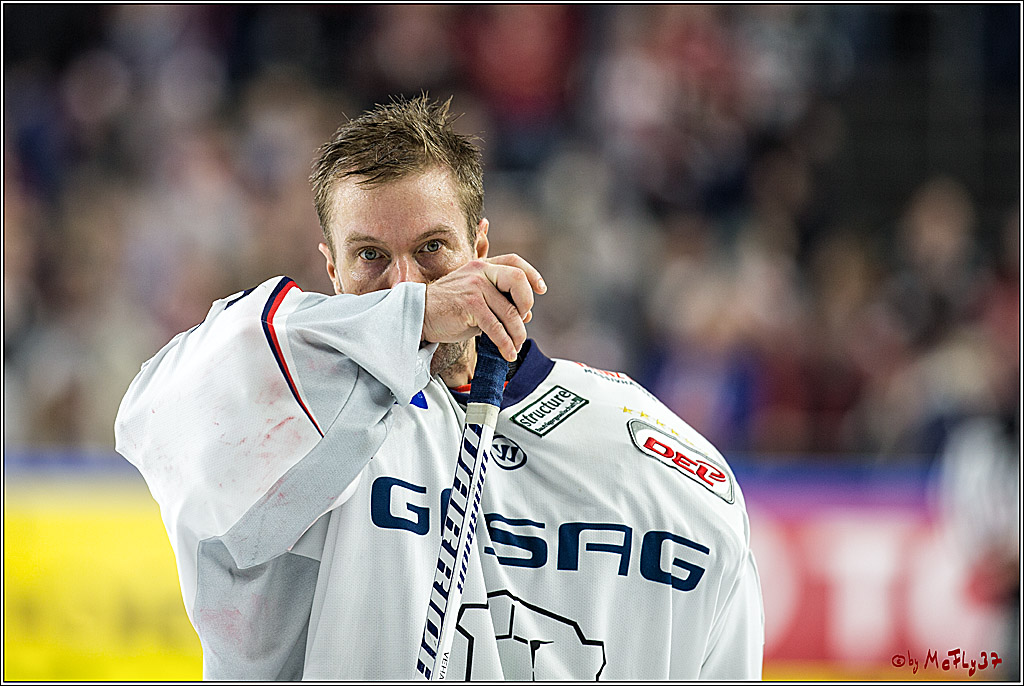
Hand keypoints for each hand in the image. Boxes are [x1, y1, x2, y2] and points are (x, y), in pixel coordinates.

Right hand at [422, 254, 546, 361]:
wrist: (420, 314)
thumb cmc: (449, 308)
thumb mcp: (475, 297)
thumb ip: (498, 301)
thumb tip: (526, 316)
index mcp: (483, 266)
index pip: (514, 262)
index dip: (532, 275)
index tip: (542, 290)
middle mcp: (480, 272)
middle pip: (518, 281)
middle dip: (527, 304)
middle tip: (524, 321)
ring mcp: (475, 287)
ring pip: (509, 312)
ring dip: (517, 334)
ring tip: (515, 347)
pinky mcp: (469, 305)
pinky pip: (496, 327)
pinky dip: (505, 343)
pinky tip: (507, 352)